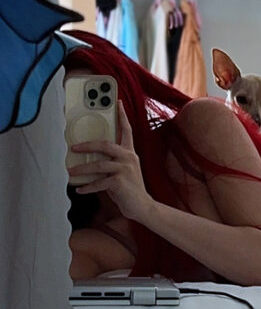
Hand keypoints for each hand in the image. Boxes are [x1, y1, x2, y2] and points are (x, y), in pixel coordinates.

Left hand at [68, 101, 151, 222]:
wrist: (142, 206)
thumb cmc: (130, 188)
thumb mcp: (125, 170)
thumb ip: (113, 162)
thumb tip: (91, 159)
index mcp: (130, 153)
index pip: (127, 130)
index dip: (122, 116)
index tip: (118, 102)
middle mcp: (128, 158)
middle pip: (106, 145)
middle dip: (87, 145)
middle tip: (73, 147)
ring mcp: (125, 169)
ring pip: (98, 165)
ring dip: (82, 169)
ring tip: (70, 172)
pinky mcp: (120, 182)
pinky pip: (99, 183)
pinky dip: (87, 187)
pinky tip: (79, 189)